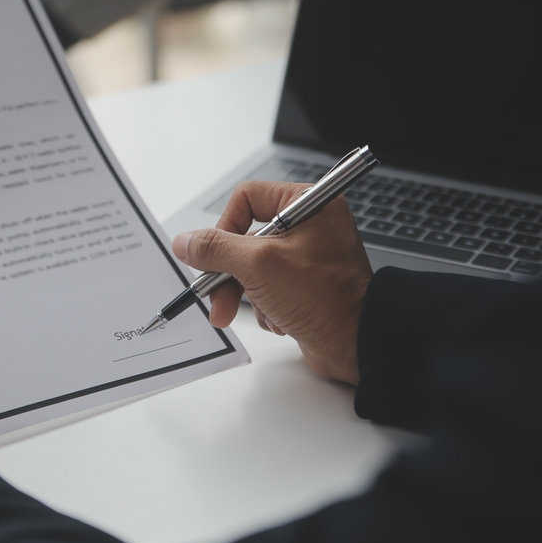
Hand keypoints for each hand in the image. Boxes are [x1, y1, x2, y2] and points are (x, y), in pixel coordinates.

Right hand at [172, 181, 372, 384]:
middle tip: (217, 298)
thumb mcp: (258, 265)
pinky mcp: (305, 286)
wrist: (356, 343)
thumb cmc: (325, 297)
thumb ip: (215, 249)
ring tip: (263, 313)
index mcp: (308, 203)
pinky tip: (282, 319)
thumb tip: (186, 241)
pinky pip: (268, 289)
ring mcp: (308, 257)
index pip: (247, 198)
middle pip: (245, 238)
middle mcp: (310, 226)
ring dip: (249, 295)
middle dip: (229, 273)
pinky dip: (267, 308)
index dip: (225, 227)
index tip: (212, 255)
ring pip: (253, 268)